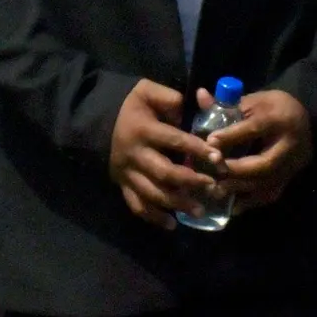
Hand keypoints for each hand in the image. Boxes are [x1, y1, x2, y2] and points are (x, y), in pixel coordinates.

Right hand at [108, 79, 220, 229]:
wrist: (99, 120)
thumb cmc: (132, 106)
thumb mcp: (147, 91)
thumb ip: (170, 98)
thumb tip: (197, 102)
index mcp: (144, 130)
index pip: (174, 141)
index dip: (197, 149)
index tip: (218, 158)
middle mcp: (134, 155)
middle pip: (163, 173)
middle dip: (190, 181)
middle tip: (213, 186)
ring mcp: (126, 173)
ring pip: (151, 194)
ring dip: (176, 203)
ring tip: (199, 210)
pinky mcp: (122, 185)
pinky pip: (136, 205)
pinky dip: (153, 217)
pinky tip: (171, 224)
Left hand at [204, 88, 313, 211]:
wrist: (302, 119)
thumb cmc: (273, 108)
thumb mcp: (253, 101)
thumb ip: (226, 105)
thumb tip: (200, 96)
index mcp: (280, 118)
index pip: (255, 128)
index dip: (231, 136)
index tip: (209, 143)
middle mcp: (292, 144)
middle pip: (264, 163)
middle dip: (236, 170)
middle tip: (213, 172)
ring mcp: (294, 164)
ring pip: (267, 182)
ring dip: (240, 188)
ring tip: (217, 188)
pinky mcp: (292, 177)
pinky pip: (271, 194)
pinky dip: (251, 201)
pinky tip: (233, 203)